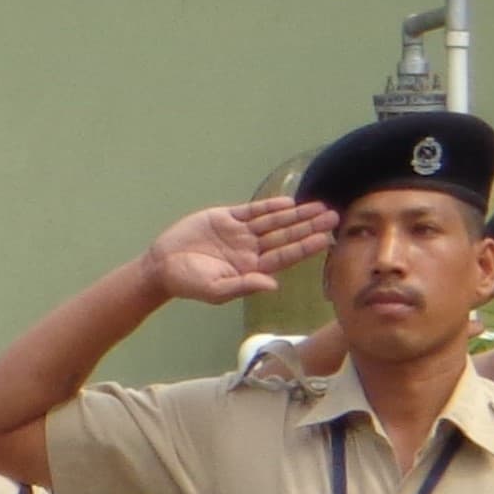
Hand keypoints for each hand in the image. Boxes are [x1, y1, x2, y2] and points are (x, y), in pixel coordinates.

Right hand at [136, 197, 331, 305]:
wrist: (160, 266)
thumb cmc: (187, 282)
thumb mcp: (215, 290)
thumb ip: (244, 286)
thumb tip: (273, 285)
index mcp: (251, 268)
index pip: (285, 255)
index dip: (305, 246)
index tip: (325, 238)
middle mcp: (250, 249)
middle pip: (285, 236)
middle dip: (309, 226)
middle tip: (333, 217)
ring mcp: (239, 233)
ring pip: (273, 222)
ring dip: (296, 215)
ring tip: (319, 206)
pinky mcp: (226, 219)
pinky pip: (252, 211)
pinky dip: (269, 206)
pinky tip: (287, 203)